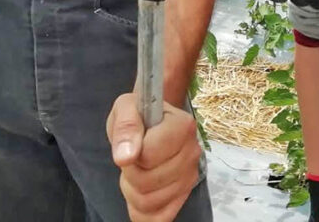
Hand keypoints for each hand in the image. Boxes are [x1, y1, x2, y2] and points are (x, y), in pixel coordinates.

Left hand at [107, 93, 201, 221]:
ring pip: (150, 203)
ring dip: (133, 190)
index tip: (132, 140)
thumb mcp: (126, 108)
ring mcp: (190, 176)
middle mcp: (192, 152)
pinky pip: (159, 218)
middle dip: (130, 172)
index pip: (149, 155)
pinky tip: (141, 190)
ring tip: (137, 169)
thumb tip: (126, 156)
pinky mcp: (184, 195)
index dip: (131, 152)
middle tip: (132, 157)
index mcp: (183, 126)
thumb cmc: (140, 112)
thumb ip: (126, 127)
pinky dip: (143, 210)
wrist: (153, 119)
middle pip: (148, 182)